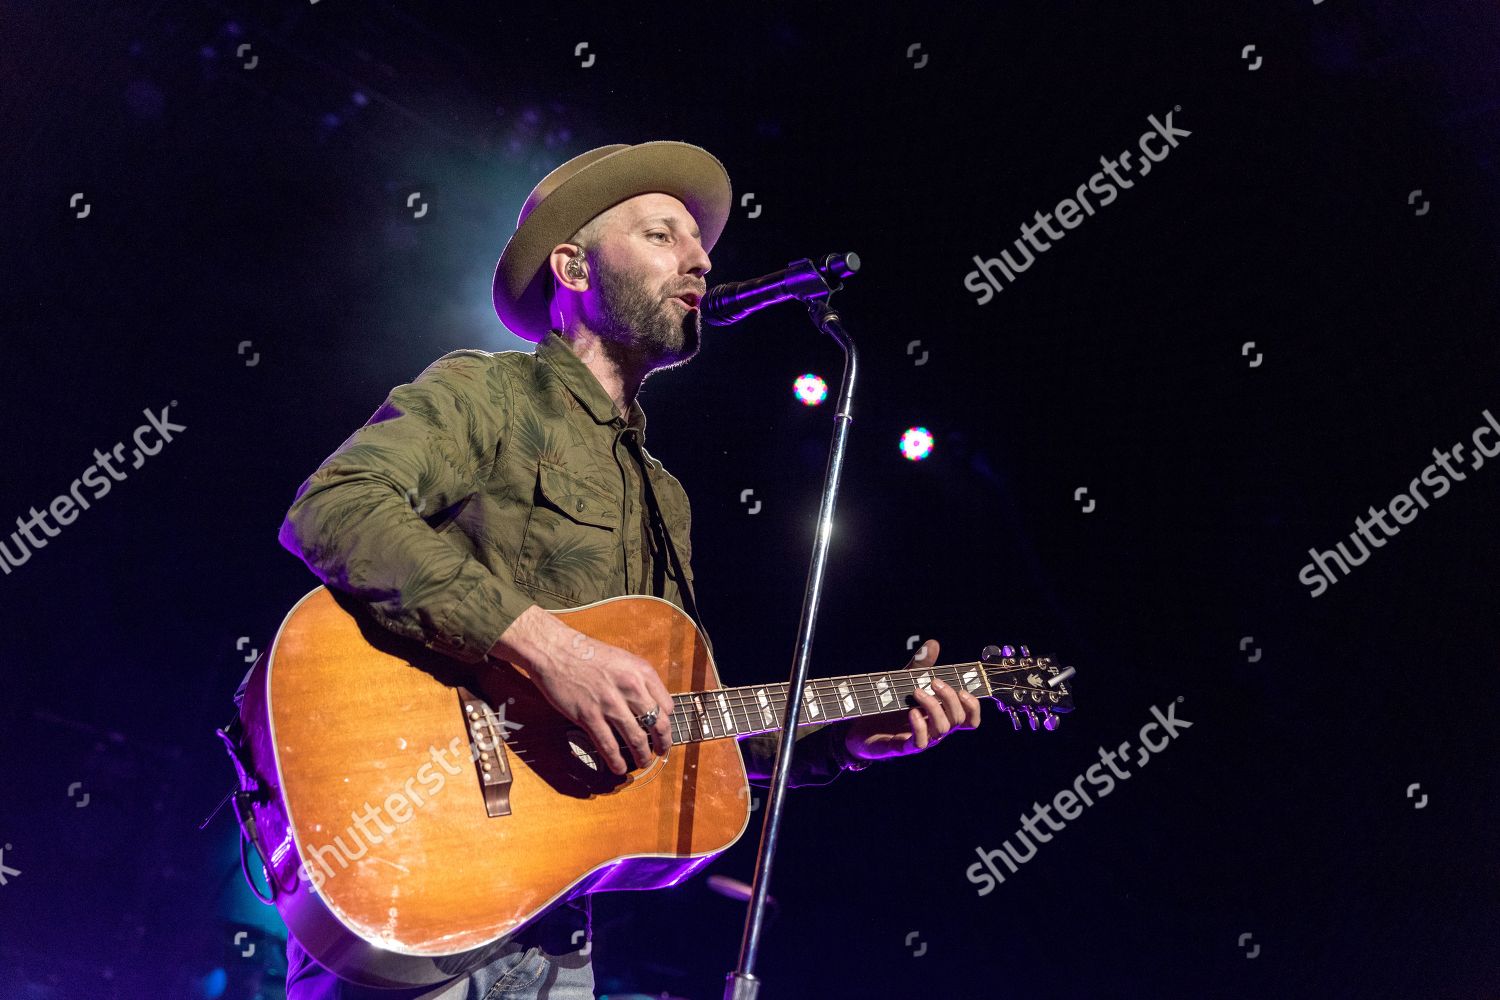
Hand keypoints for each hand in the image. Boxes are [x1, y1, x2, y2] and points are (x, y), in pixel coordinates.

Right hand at [489, 605, 673, 775]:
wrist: (554, 650)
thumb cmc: (586, 653)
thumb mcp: (622, 660)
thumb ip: (637, 680)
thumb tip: (647, 703)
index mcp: (641, 672)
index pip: (667, 705)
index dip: (666, 721)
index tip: (661, 729)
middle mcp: (630, 687)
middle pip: (658, 724)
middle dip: (662, 743)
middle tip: (660, 751)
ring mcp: (610, 703)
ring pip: (636, 739)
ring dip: (642, 755)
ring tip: (642, 762)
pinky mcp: (589, 716)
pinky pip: (609, 746)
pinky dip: (616, 761)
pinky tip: (619, 767)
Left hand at [841, 639, 980, 761]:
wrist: (860, 724)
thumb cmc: (889, 702)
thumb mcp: (905, 680)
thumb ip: (921, 665)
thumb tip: (933, 643)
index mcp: (940, 715)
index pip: (968, 718)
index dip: (973, 707)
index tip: (964, 690)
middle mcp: (935, 729)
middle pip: (957, 718)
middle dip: (949, 698)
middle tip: (934, 682)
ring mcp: (922, 739)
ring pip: (942, 729)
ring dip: (933, 707)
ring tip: (916, 691)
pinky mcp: (904, 747)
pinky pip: (920, 742)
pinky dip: (920, 726)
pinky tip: (912, 712)